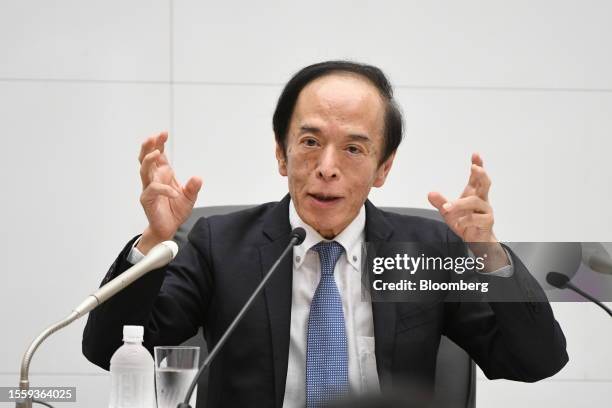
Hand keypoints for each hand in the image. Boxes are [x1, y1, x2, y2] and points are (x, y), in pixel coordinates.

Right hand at [137, 132, 201, 253]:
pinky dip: (164, 189)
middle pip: (146, 159)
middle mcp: (153, 179)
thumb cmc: (175, 211)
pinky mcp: (147, 199)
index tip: (163, 133)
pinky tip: (174, 192)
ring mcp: (149, 188)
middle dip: (149, 146)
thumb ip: (193, 187)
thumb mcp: (189, 197)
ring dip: (148, 160)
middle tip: (154, 137)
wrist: (168, 228)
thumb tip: (198, 178)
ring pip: (144, 171)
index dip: (159, 143)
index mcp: (163, 174)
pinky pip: (153, 190)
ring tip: (156, 153)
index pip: (158, 155)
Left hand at [428, 153, 507, 270]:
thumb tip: (430, 193)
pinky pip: (475, 218)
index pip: (477, 178)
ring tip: (447, 209)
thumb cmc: (465, 223)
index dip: (478, 165)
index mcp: (474, 194)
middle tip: (474, 168)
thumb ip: (441, 202)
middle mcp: (482, 200)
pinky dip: (464, 220)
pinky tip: (458, 224)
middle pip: (485, 183)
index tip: (475, 154)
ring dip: (459, 204)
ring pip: (475, 202)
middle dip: (481, 174)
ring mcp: (486, 210)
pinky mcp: (487, 222)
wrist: (477, 241)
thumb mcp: (449, 212)